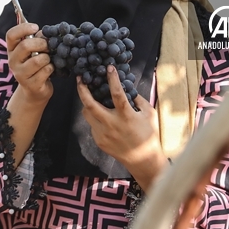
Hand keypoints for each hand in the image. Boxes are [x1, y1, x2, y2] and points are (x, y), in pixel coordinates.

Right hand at [6, 22, 53, 105]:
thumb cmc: (36, 65)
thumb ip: (37, 39)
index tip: (36, 27)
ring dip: (47, 58)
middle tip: (47, 46)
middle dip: (41, 43)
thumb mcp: (34, 50)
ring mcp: (20, 74)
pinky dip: (51, 68)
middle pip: (25, 46)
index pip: (11, 35)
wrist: (35, 89)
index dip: (23, 28)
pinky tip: (49, 70)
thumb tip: (45, 32)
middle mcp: (12, 61)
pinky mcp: (30, 85)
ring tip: (48, 60)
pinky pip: (45, 71)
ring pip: (37, 60)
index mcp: (12, 50)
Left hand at [77, 66, 166, 188]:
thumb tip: (129, 88)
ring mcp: (103, 134)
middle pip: (90, 105)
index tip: (109, 68)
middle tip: (79, 79)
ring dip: (87, 103)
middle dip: (82, 90)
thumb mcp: (149, 114)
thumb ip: (139, 100)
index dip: (112, 79)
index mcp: (126, 116)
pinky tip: (101, 115)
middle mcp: (112, 125)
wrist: (142, 160)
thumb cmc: (149, 135)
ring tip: (88, 95)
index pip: (117, 94)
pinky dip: (95, 117)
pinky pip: (92, 124)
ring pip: (87, 114)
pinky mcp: (99, 141)